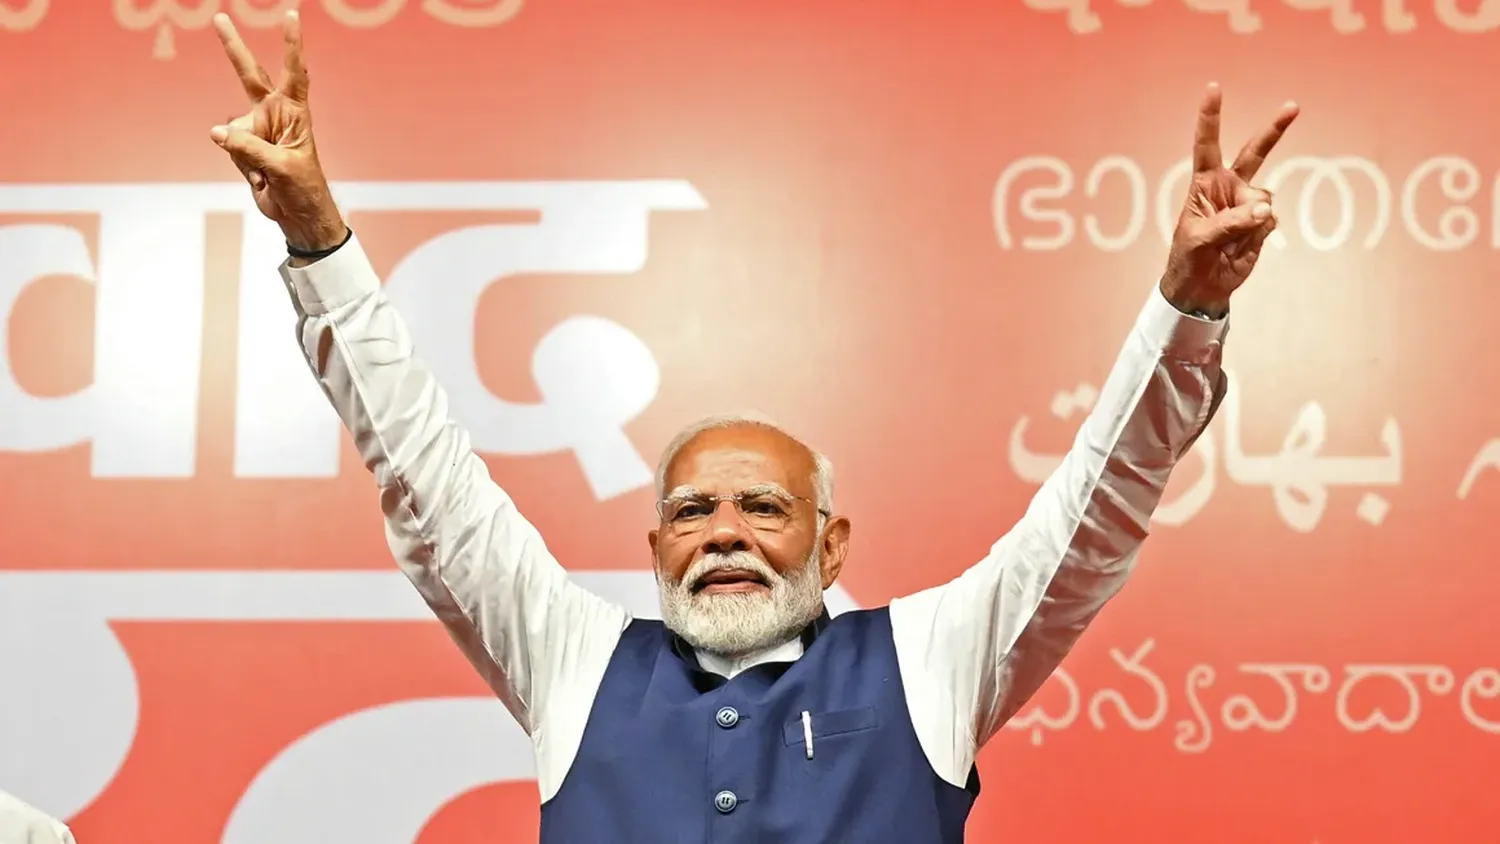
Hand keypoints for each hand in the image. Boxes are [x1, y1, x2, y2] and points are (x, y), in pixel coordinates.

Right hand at [209, 11, 346, 252]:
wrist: (297, 213)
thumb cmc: (302, 188)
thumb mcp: (281, 168)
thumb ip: (249, 148)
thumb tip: (216, 132)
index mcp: (294, 112)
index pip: (295, 72)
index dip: (292, 45)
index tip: (291, 15)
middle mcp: (274, 114)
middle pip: (249, 75)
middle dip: (234, 47)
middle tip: (220, 17)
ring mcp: (257, 129)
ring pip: (233, 130)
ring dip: (246, 156)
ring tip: (268, 174)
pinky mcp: (243, 146)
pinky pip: (229, 148)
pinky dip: (242, 167)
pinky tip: (260, 180)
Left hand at [1160, 83, 1298, 317]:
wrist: (1203, 287)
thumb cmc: (1189, 258)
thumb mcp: (1200, 239)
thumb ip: (1231, 222)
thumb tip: (1266, 209)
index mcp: (1205, 183)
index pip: (1208, 144)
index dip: (1211, 117)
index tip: (1214, 87)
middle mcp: (1229, 187)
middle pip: (1255, 152)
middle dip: (1274, 130)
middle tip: (1293, 106)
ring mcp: (1249, 204)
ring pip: (1264, 197)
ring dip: (1251, 219)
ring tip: (1230, 242)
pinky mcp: (1263, 222)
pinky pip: (1271, 219)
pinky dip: (1259, 234)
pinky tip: (1242, 246)